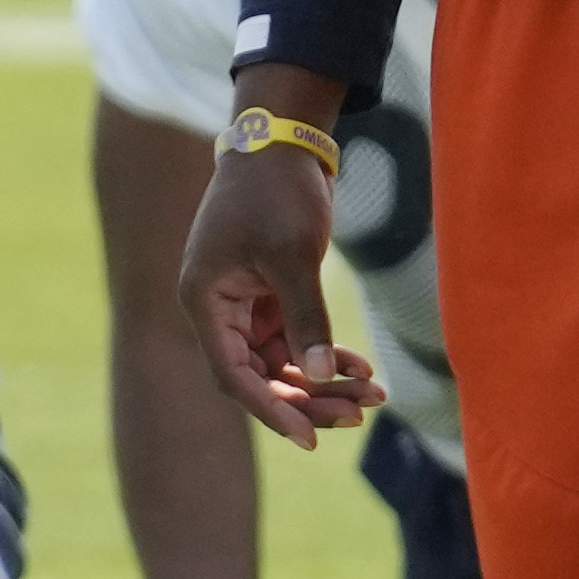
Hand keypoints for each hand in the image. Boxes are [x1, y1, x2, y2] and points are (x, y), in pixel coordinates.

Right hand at [174, 78, 381, 447]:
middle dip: (308, 398)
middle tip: (357, 416)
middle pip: (260, 375)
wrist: (283, 141)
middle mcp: (218, 310)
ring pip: (281, 363)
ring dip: (324, 380)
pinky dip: (327, 354)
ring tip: (372, 396)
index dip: (271, 408)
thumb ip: (306, 319)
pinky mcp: (269, 293)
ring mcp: (243, 303)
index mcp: (205, 302)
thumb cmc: (277, 192)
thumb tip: (319, 376)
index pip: (234, 374)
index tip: (309, 437)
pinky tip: (363, 368)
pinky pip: (296, 340)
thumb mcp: (294, 255)